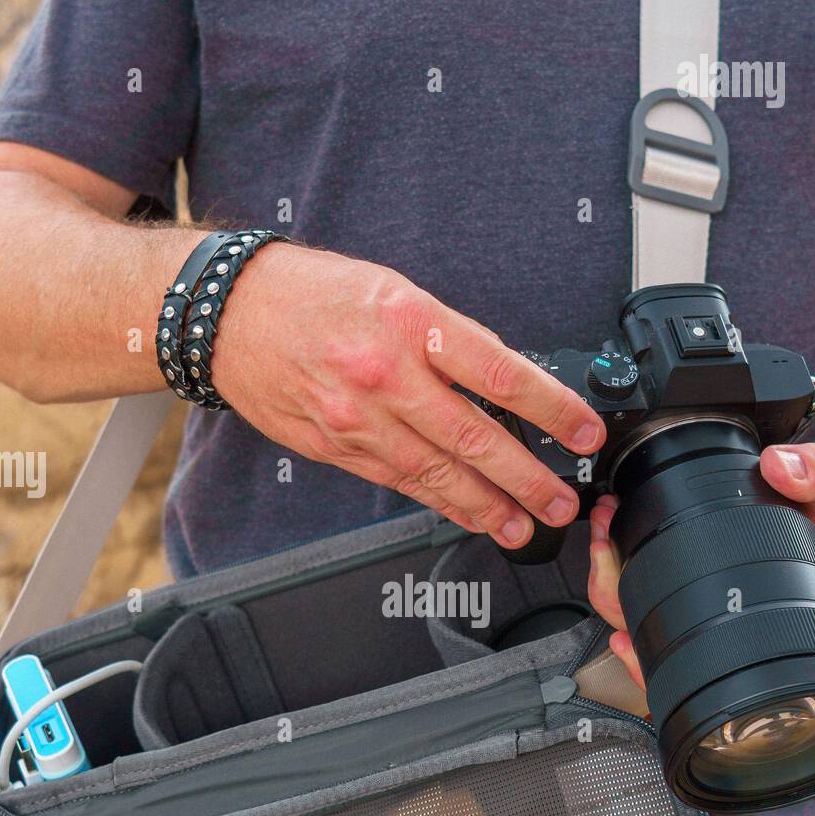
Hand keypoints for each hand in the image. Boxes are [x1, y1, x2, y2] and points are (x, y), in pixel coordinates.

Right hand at [211, 244, 604, 547]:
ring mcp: (358, 418)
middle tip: (560, 501)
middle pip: (473, 436)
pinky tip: (468, 514)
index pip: (498, 371)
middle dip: (526, 477)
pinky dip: (439, 502)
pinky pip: (398, 482)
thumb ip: (447, 337)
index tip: (584, 431)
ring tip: (522, 525)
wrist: (230, 315)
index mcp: (410, 321)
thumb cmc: (313, 294)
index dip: (550, 408)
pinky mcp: (336, 448)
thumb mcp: (393, 290)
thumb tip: (502, 382)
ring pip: (436, 473)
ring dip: (486, 505)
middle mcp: (385, 374)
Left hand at [588, 441, 814, 689]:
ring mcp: (708, 597)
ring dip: (611, 576)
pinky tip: (609, 547)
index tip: (618, 590)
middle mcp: (724, 613)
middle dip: (611, 585)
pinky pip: (650, 591)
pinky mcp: (698, 574)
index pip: (691, 650)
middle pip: (650, 630)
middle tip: (601, 537)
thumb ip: (813, 473)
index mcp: (756, 608)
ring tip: (601, 533)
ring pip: (642, 613)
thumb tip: (778, 466)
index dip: (646, 641)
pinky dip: (623, 571)